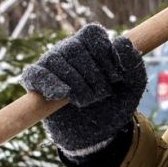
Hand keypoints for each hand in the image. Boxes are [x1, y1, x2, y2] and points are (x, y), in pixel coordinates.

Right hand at [21, 23, 146, 155]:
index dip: (104, 52)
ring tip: (87, 100)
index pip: (91, 33)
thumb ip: (133, 62)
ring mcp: (52, 67)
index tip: (116, 76)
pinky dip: (47, 82)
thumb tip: (122, 41)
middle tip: (104, 94)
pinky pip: (33, 74)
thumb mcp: (133, 85)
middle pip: (74, 46)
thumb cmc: (116, 103)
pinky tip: (63, 93)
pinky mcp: (37, 86)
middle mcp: (69, 51)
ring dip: (75, 82)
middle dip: (92, 73)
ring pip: (55, 59)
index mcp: (92, 46)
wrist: (100, 133)